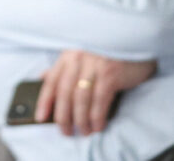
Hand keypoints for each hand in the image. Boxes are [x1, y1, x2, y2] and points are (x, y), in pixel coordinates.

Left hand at [36, 49, 155, 135]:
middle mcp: (77, 60)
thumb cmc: (106, 51)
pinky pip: (100, 100)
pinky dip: (97, 116)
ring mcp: (93, 67)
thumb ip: (63, 66)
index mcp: (67, 56)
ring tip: (84, 132)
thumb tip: (43, 77)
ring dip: (81, 120)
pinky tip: (97, 126)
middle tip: (65, 132)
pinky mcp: (110, 74)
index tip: (40, 117)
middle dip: (63, 116)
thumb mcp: (81, 54)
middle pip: (64, 93)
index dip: (44, 101)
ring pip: (81, 99)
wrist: (133, 40)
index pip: (51, 81)